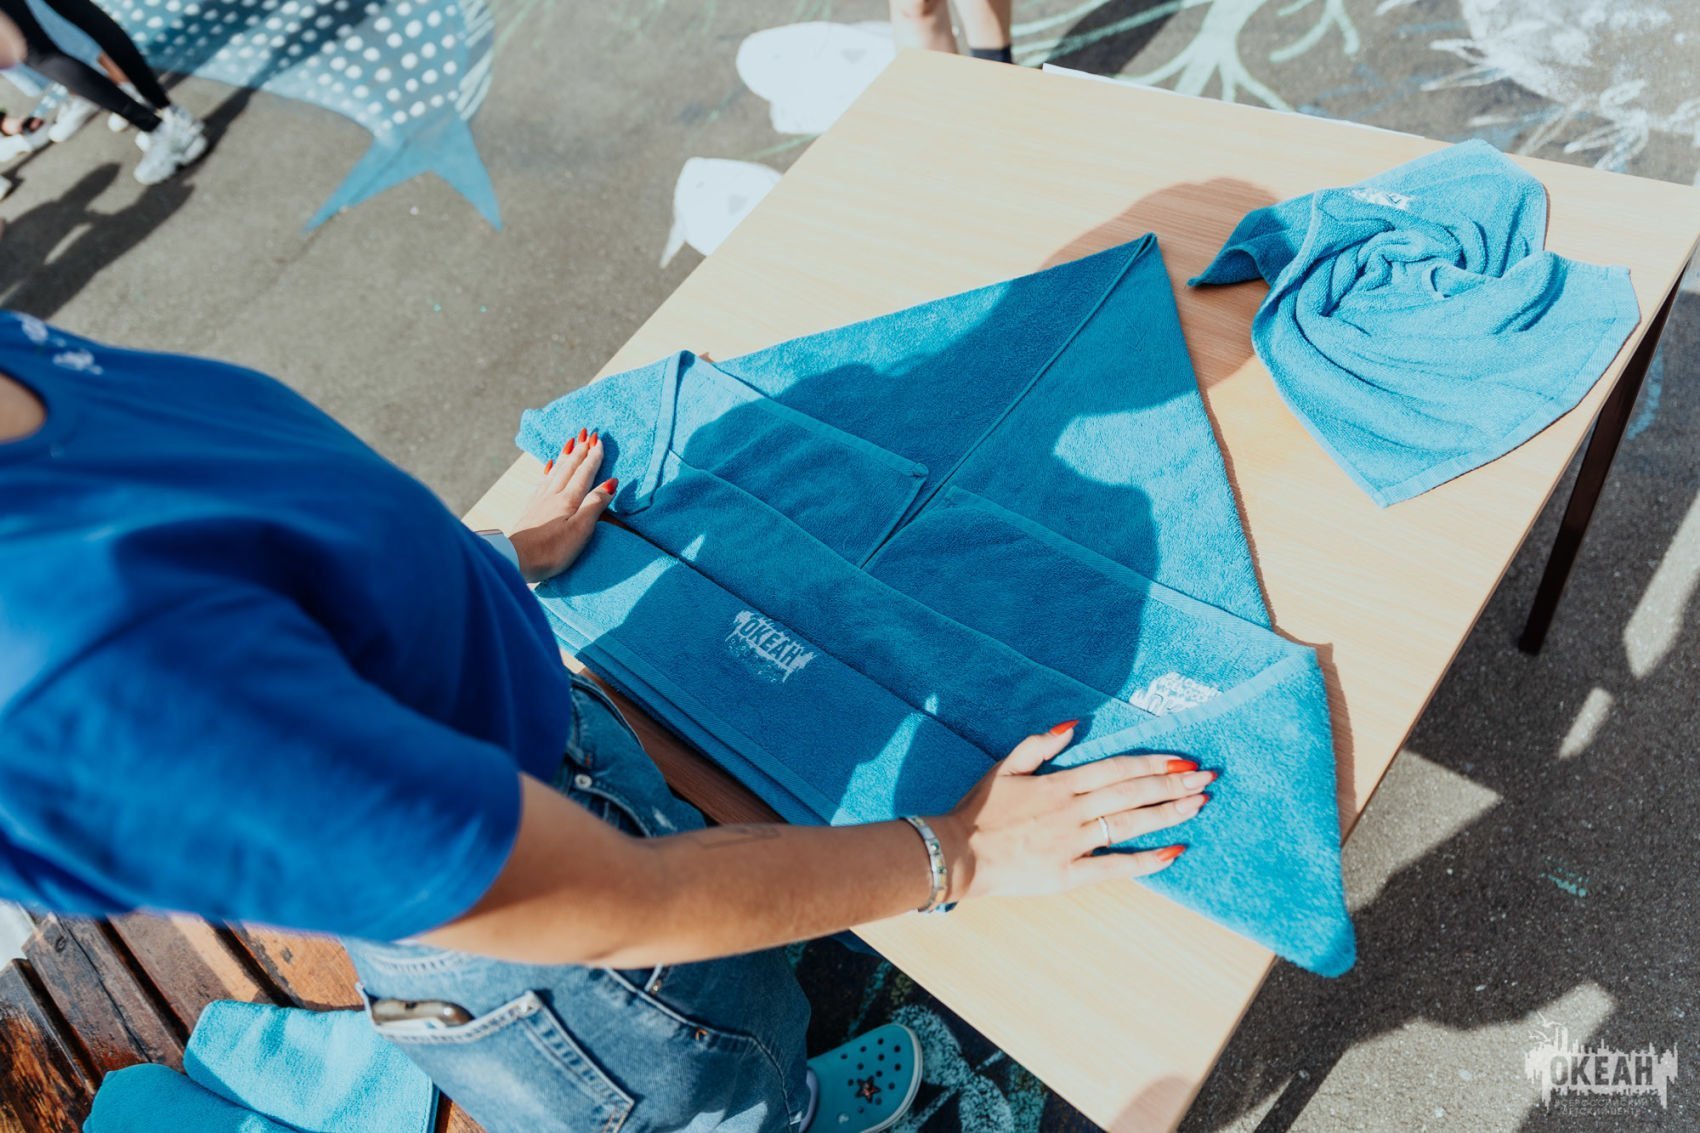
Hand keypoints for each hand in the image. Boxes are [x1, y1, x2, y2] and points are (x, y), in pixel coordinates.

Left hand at [508, 428, 616, 582]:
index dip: (593, 457)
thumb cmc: (552, 549)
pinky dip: (548, 470)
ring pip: (555, 471)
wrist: (516, 559)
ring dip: (564, 456)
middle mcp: (553, 494)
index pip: (584, 474)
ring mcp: (539, 500)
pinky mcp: (530, 509)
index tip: (598, 441)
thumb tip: (610, 483)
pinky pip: (542, 481)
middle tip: (586, 434)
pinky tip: (548, 467)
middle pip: (569, 468)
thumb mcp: (580, 529)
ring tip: (570, 443)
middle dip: (579, 451)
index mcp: (568, 499)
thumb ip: (595, 504)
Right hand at [930, 722, 1213, 901]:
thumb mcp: (1004, 766)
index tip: (1182, 760)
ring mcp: (1073, 844)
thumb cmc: (978, 810)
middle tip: (1207, 779)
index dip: (1152, 764)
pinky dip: (1146, 860)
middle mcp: (1073, 812)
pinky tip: (1174, 852)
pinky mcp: (1069, 875)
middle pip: (1132, 794)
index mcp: (1060, 784)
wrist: (954, 854)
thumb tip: (1074, 724)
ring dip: (1168, 814)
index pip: (1117, 769)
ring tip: (1199, 805)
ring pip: (1130, 825)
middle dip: (1173, 785)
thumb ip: (1039, 744)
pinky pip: (1115, 867)